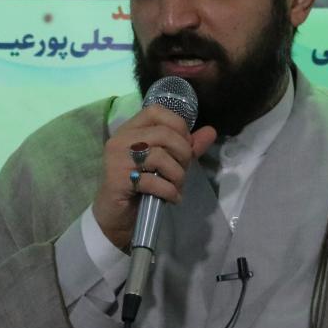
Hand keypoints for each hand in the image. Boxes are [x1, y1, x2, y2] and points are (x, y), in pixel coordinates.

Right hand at [91, 106, 217, 251]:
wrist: (115, 216)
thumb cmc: (141, 186)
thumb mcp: (166, 163)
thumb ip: (187, 146)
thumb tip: (211, 131)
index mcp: (130, 129)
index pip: (156, 111)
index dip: (178, 126)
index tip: (184, 145)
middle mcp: (121, 139)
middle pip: (164, 134)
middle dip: (183, 154)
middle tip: (183, 172)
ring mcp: (117, 159)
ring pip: (160, 156)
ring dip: (177, 175)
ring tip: (177, 186)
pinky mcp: (118, 180)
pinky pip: (153, 181)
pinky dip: (169, 191)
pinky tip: (172, 198)